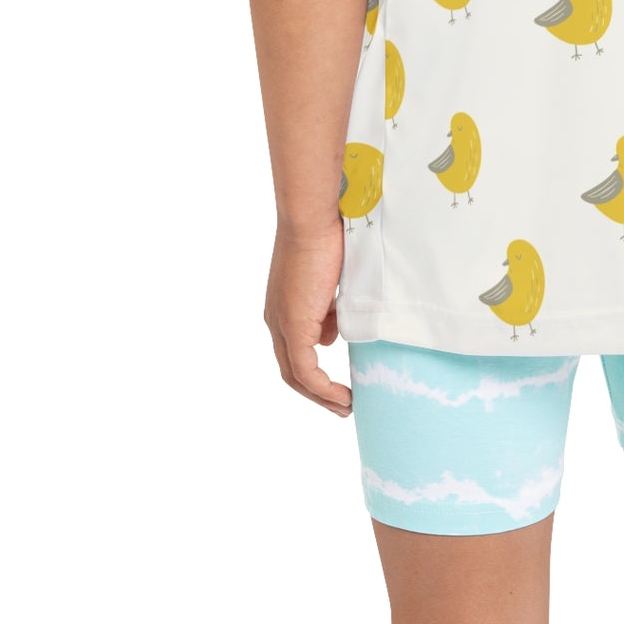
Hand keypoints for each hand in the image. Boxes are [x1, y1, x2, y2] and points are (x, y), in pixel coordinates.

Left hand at [264, 224, 351, 414]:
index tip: (338, 386)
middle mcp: (277, 320)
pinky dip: (322, 389)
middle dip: (316, 394)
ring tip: (346, 406)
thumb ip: (329, 306)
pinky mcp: (293, 324)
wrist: (312, 218)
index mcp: (283, 308)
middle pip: (291, 371)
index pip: (293, 352)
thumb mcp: (330, 280)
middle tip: (341, 406)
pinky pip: (305, 371)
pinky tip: (342, 397)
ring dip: (321, 396)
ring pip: (296, 375)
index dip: (313, 375)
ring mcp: (283, 324)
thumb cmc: (326, 236)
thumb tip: (332, 329)